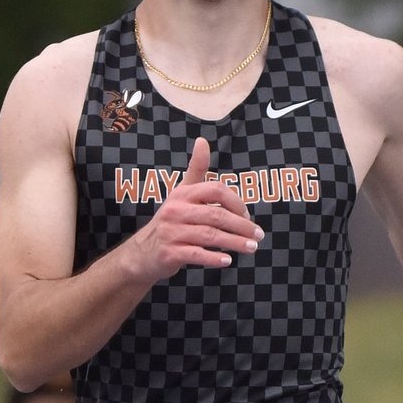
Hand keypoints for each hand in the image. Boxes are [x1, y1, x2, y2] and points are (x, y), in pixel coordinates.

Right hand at [121, 137, 262, 282]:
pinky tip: (227, 260)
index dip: (235, 202)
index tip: (248, 215)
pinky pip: (196, 255)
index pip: (215, 190)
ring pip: (209, 236)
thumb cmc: (171, 221)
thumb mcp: (181, 194)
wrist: (143, 253)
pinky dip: (213, 258)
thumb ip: (195, 170)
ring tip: (251, 247)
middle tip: (258, 235)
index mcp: (183, 194)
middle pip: (216, 215)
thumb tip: (202, 141)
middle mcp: (176, 211)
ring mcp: (171, 233)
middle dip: (241, 226)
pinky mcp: (169, 253)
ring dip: (234, 242)